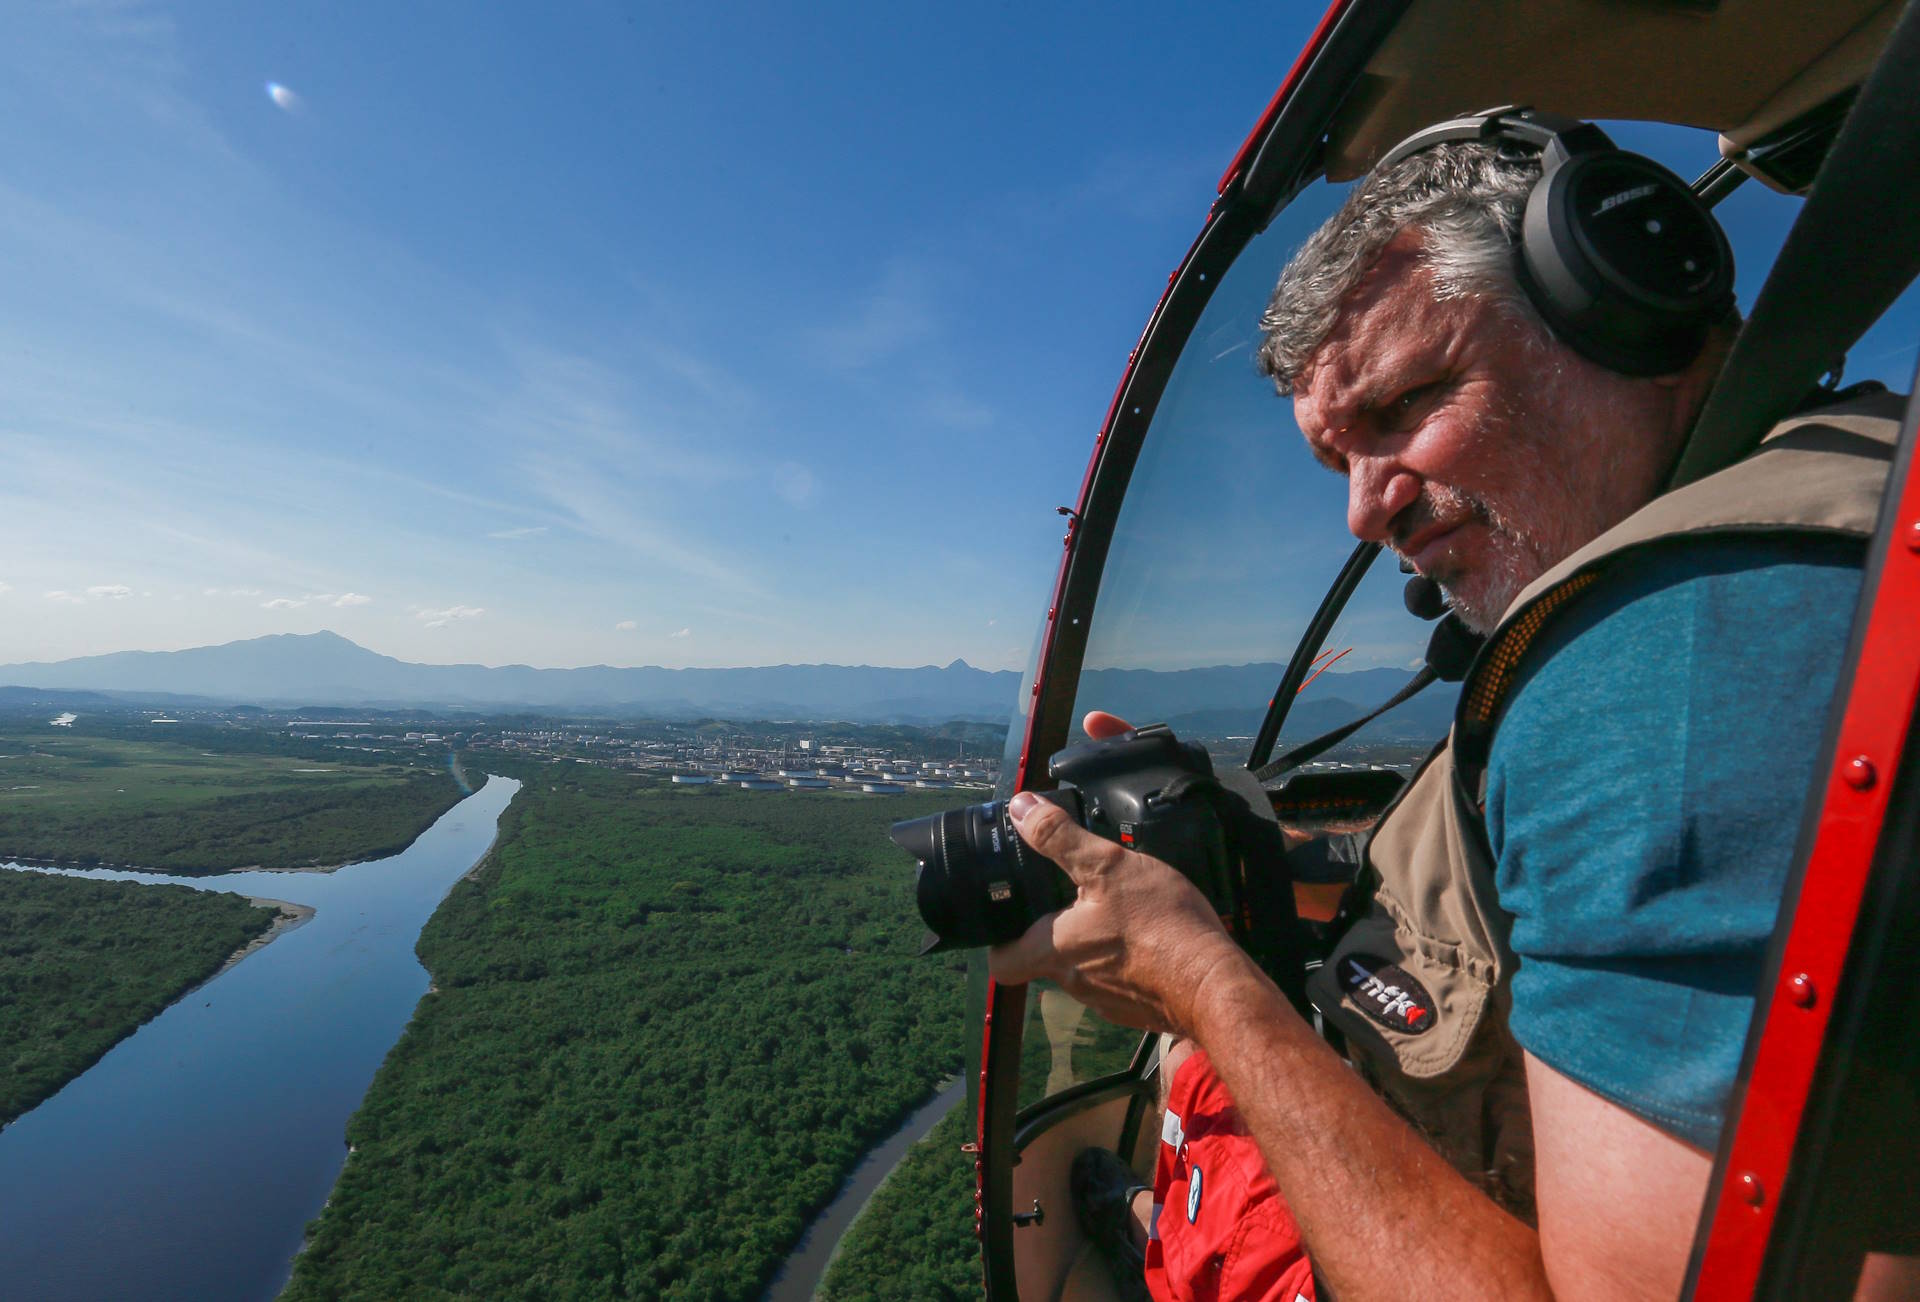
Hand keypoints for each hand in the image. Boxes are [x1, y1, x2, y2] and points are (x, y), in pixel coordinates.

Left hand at [988, 784, 1252, 1038]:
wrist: (1216, 986)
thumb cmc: (1161, 926)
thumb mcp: (1107, 866)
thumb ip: (1060, 838)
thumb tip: (1020, 808)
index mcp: (1054, 952)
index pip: (1002, 964)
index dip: (1000, 941)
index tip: (1012, 916)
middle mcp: (1074, 983)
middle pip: (1048, 960)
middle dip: (1059, 930)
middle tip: (1078, 896)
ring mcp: (1108, 1001)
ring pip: (1087, 969)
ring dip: (1097, 943)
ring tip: (1123, 910)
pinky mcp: (1139, 1008)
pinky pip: (1123, 981)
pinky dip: (1131, 959)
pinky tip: (1154, 936)